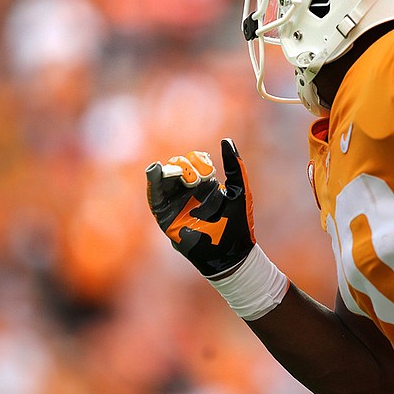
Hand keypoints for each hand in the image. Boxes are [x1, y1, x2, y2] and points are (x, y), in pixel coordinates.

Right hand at [146, 138, 255, 276]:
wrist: (231, 253)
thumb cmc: (239, 223)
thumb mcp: (240, 190)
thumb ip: (235, 166)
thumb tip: (226, 140)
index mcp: (207, 185)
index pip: (196, 162)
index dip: (199, 160)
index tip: (208, 170)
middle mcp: (190, 193)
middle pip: (179, 168)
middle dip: (185, 166)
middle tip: (196, 178)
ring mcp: (177, 204)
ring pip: (165, 179)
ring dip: (169, 171)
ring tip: (177, 171)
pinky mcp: (167, 217)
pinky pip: (155, 198)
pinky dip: (153, 183)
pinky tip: (155, 170)